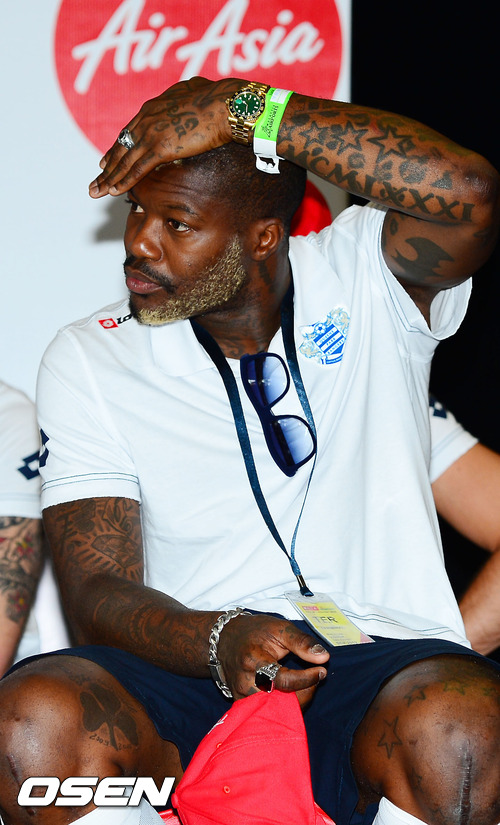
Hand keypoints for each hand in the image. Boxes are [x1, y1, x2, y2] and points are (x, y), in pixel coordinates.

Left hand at [88, 76, 242, 198]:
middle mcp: (146, 121)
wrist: (224, 104)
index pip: (128, 133)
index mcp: (153, 108)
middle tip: (93, 184)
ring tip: (95, 192)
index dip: (115, 150)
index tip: (104, 161)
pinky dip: (124, 182)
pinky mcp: (161, 148)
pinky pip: (137, 169)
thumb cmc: (216, 96)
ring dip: (108, 179)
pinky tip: (114, 192)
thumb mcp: (194, 90)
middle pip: (120, 149)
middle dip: (105, 169)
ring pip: (124, 161)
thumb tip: (194, 87)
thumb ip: (187, 93)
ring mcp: (152, 134)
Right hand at [217, 612, 329, 707]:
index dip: (306, 678)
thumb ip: (302, 642)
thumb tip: (324, 657)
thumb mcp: (279, 628)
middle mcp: (245, 683)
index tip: (322, 670)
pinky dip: (285, 704)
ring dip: (297, 700)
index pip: (284, 680)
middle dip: (305, 693)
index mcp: (253, 660)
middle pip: (281, 702)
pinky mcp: (242, 706)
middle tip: (315, 677)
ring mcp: (242, 697)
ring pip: (277, 711)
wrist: (225, 640)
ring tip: (305, 683)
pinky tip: (292, 691)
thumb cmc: (254, 632)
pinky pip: (269, 712)